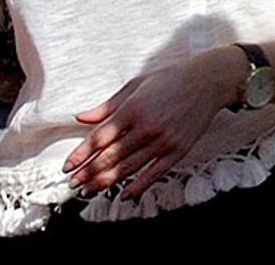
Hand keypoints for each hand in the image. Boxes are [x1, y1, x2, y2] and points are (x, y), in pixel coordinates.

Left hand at [68, 46, 243, 197]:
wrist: (207, 82)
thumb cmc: (169, 80)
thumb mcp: (135, 86)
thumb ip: (107, 106)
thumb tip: (80, 117)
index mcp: (133, 108)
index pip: (99, 138)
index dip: (80, 155)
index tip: (67, 167)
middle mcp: (147, 127)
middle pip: (110, 157)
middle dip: (88, 172)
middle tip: (72, 184)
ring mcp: (163, 141)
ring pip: (128, 168)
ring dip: (105, 182)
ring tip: (89, 190)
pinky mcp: (178, 151)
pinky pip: (154, 174)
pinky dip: (138, 186)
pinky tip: (124, 194)